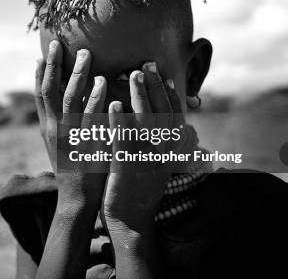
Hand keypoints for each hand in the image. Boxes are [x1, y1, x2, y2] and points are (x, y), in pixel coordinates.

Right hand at [34, 40, 107, 206]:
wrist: (77, 199)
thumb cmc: (73, 171)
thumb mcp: (60, 146)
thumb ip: (60, 125)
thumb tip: (62, 105)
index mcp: (46, 128)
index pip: (39, 95)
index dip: (40, 73)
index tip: (42, 54)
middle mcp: (52, 129)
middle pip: (49, 90)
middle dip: (54, 65)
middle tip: (59, 43)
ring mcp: (67, 136)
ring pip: (68, 98)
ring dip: (76, 74)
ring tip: (86, 54)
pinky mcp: (85, 144)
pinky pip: (89, 117)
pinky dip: (94, 97)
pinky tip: (102, 82)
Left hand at [103, 62, 184, 231]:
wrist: (131, 222)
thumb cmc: (139, 188)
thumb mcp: (156, 162)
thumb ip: (158, 141)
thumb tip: (160, 118)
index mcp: (171, 151)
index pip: (173, 116)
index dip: (168, 93)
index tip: (163, 73)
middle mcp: (164, 153)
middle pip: (162, 112)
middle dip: (154, 86)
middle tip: (145, 64)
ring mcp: (148, 160)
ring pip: (146, 121)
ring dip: (140, 95)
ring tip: (132, 74)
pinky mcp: (129, 168)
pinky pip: (125, 139)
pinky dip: (121, 120)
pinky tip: (114, 103)